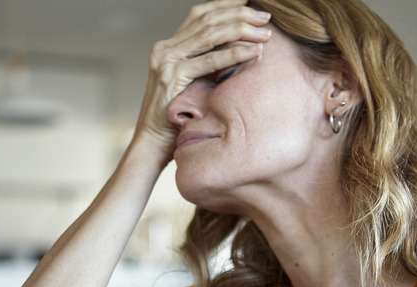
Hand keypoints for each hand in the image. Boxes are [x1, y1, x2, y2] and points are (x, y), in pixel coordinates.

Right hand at [132, 0, 271, 160]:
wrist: (152, 143)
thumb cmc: (174, 119)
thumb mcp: (190, 85)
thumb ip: (204, 67)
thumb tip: (237, 52)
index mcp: (167, 47)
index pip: (198, 15)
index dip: (224, 5)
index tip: (248, 2)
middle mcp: (164, 49)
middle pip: (206, 20)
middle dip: (239, 15)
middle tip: (264, 16)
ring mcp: (166, 61)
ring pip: (209, 35)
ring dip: (241, 30)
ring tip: (264, 33)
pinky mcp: (171, 77)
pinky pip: (209, 61)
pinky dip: (233, 54)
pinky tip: (253, 52)